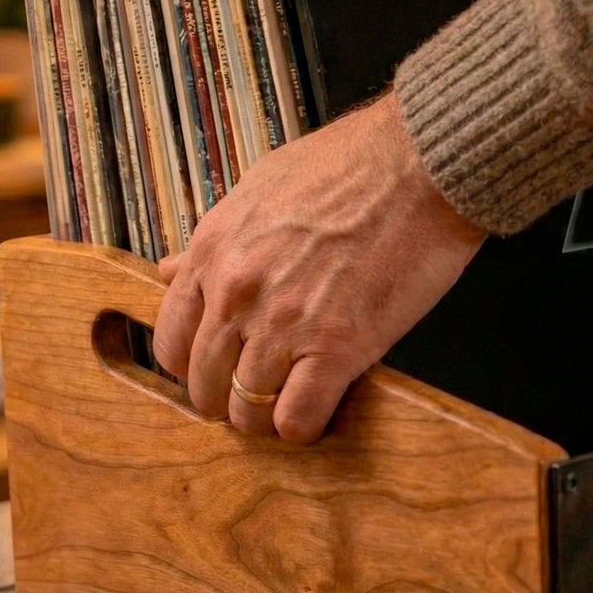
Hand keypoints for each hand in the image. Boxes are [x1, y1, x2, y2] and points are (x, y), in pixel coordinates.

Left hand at [153, 94, 483, 442]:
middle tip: (263, 392)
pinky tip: (321, 413)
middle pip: (205, 384)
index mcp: (215, 250)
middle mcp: (237, 291)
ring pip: (246, 412)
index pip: (172, 340)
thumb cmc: (354, 165)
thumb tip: (172, 269)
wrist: (421, 164)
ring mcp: (283, 323)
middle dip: (231, 397)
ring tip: (294, 406)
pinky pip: (297, 419)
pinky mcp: (336, 347)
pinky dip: (306, 427)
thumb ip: (215, 239)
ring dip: (268, 419)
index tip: (222, 369)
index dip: (197, 365)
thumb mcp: (262, 187)